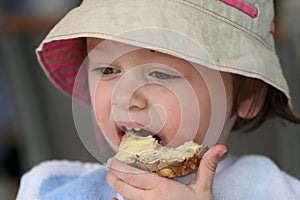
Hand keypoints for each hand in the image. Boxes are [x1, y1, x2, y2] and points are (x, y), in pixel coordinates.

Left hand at [106, 145, 226, 199]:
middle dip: (114, 176)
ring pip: (125, 198)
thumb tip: (220, 147)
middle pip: (125, 186)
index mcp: (162, 189)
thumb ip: (207, 167)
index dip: (120, 168)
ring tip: (112, 178)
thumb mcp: (204, 190)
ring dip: (116, 187)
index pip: (135, 175)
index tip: (112, 161)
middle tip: (109, 168)